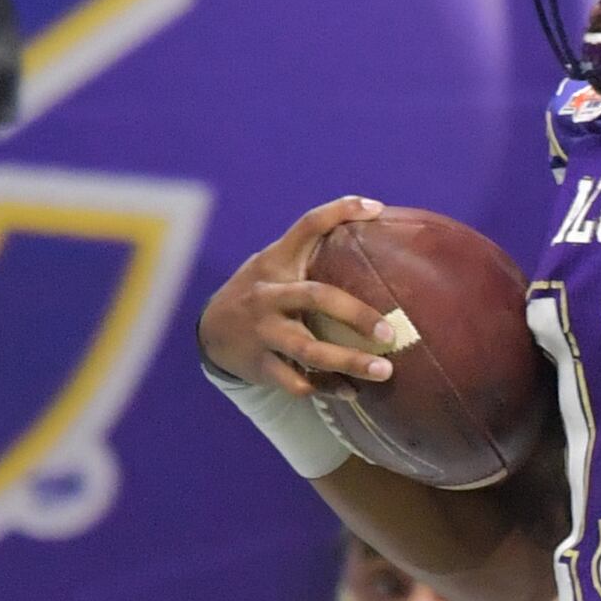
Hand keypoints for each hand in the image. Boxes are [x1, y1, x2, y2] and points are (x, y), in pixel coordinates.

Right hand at [197, 197, 400, 399]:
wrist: (212, 331)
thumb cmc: (263, 293)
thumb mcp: (276, 264)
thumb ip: (311, 254)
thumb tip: (371, 231)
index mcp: (276, 262)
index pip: (307, 226)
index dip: (340, 212)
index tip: (375, 208)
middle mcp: (268, 294)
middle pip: (316, 297)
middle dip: (355, 314)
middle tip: (389, 331)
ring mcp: (263, 332)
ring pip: (308, 349)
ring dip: (349, 361)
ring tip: (384, 371)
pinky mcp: (260, 365)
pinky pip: (297, 382)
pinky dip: (327, 388)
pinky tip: (351, 392)